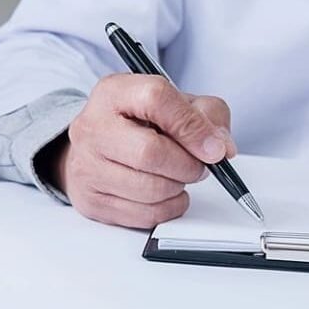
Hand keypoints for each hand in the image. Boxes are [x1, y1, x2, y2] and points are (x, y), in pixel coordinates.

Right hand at [49, 74, 236, 227]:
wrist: (93, 149)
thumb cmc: (138, 124)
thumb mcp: (174, 102)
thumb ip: (206, 115)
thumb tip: (221, 148)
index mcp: (114, 93)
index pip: (156, 99)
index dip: (192, 126)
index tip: (214, 147)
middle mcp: (92, 127)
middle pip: (150, 152)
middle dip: (188, 165)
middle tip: (197, 166)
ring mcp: (86, 166)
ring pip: (150, 189)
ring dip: (178, 188)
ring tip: (178, 176)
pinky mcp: (91, 201)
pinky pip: (145, 215)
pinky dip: (168, 208)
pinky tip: (166, 195)